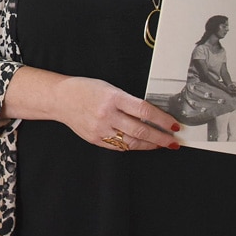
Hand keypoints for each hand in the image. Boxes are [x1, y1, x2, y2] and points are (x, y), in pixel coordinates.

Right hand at [50, 76, 181, 151]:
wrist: (60, 99)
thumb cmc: (85, 89)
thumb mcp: (110, 88)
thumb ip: (128, 101)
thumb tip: (151, 115)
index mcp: (113, 97)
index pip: (145, 111)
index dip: (163, 120)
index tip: (174, 124)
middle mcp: (107, 114)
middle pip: (141, 130)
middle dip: (162, 138)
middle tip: (174, 140)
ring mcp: (100, 129)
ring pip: (132, 142)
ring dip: (150, 145)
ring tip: (161, 144)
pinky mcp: (95, 139)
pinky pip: (119, 146)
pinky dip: (133, 146)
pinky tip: (141, 145)